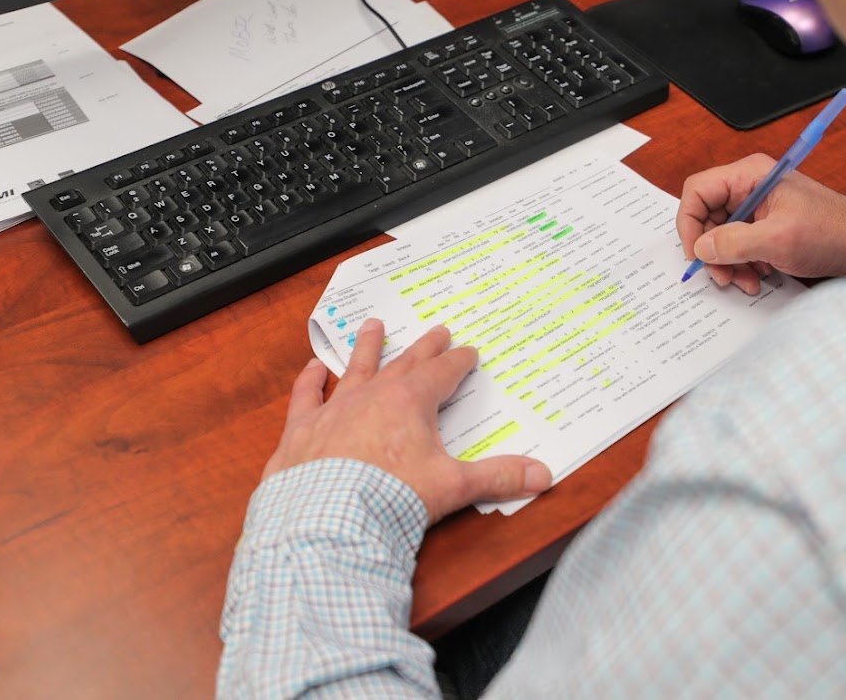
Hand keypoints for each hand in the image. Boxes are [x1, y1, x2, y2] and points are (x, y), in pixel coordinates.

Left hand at [262, 320, 552, 523]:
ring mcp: (336, 409)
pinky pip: (307, 396)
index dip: (458, 362)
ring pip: (356, 368)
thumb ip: (497, 478)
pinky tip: (313, 368)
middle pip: (405, 363)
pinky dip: (310, 381)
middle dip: (425, 348)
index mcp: (411, 402)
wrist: (329, 521)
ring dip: (367, 347)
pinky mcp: (303, 430)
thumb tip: (543, 475)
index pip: (443, 374)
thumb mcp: (453, 487)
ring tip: (373, 325)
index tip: (468, 352)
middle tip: (438, 330)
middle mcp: (373, 395)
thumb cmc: (391, 499)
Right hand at [677, 153, 845, 294]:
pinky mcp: (765, 225)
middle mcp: (750, 187)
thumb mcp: (778, 240)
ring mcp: (757, 207)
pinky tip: (758, 276)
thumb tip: (701, 248)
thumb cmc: (832, 231)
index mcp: (750, 175)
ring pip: (721, 235)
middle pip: (707, 217)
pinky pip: (739, 244)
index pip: (697, 191)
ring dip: (728, 262)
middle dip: (711, 251)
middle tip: (722, 275)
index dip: (689, 223)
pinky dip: (742, 264)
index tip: (695, 253)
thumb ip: (735, 243)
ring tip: (745, 280)